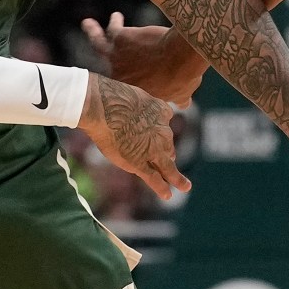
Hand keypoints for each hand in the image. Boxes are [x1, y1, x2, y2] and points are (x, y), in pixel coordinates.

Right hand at [77, 75, 192, 200]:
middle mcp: (161, 131)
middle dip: (167, 152)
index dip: (161, 130)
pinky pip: (154, 178)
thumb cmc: (109, 97)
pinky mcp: (140, 162)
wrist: (103, 106)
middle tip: (169, 159)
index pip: (165, 123)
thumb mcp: (129, 93)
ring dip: (177, 178)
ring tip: (185, 187)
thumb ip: (133, 101)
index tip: (160, 133)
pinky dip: (162, 188)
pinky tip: (168, 195)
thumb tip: (124, 102)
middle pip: (167, 145)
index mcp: (160, 111)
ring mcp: (152, 149)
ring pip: (168, 166)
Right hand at [82, 13, 205, 105]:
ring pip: (98, 44)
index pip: (123, 88)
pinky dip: (114, 22)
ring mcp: (116, 58)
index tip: (128, 78)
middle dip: (105, 62)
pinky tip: (116, 16)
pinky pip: (112, 28)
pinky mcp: (120, 39)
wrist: (178, 58)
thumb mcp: (180, 92)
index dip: (127, 83)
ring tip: (88, 24)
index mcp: (132, 92)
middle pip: (107, 68)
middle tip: (99, 58)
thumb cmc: (181, 77)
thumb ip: (178, 98)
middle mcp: (118, 77)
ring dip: (93, 33)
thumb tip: (184, 103)